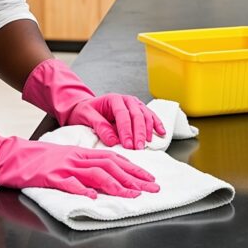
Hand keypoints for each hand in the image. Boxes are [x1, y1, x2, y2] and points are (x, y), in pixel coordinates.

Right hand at [0, 136, 159, 198]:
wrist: (9, 154)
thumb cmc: (35, 158)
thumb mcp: (63, 157)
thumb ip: (82, 164)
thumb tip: (103, 176)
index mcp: (79, 153)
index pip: (112, 158)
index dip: (133, 168)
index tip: (148, 178)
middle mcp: (75, 158)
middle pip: (109, 165)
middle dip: (133, 177)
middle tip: (151, 188)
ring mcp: (63, 166)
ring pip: (94, 174)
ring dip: (115, 185)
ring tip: (131, 194)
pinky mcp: (49, 176)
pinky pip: (68, 183)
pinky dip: (82, 190)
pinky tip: (93, 197)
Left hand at [21, 58, 164, 148]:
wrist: (86, 107)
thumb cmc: (86, 111)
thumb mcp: (87, 117)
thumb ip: (100, 127)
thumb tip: (113, 141)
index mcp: (113, 99)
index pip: (122, 115)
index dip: (126, 131)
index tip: (128, 145)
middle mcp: (126, 100)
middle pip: (137, 116)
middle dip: (138, 133)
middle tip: (138, 148)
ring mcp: (134, 104)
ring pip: (146, 116)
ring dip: (148, 131)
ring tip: (147, 144)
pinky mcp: (139, 110)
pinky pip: (150, 116)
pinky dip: (157, 124)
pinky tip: (161, 133)